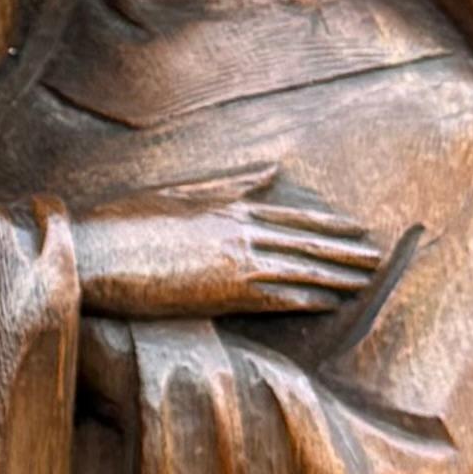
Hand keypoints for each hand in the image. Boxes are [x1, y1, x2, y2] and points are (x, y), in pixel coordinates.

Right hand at [66, 199, 390, 324]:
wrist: (94, 252)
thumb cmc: (126, 222)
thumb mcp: (180, 193)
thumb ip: (229, 184)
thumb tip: (270, 170)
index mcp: (228, 207)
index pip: (292, 218)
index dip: (329, 227)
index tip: (357, 231)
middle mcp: (239, 233)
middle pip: (306, 244)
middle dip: (344, 252)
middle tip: (378, 258)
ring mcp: (234, 263)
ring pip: (300, 270)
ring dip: (336, 276)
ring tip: (365, 281)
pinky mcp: (222, 293)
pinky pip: (277, 297)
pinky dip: (307, 298)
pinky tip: (330, 302)